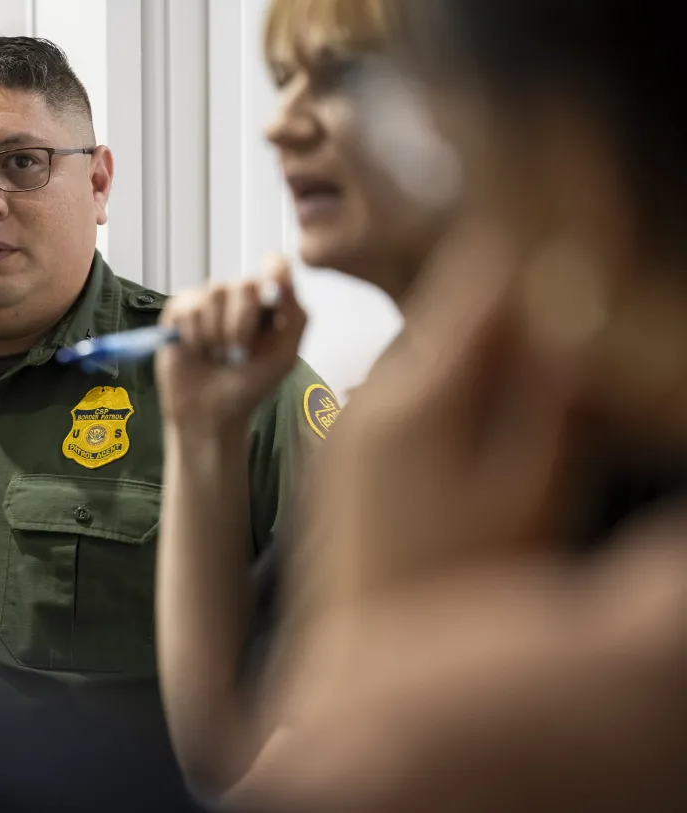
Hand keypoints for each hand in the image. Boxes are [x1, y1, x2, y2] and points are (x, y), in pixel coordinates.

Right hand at [155, 257, 306, 433]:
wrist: (210, 413)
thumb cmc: (249, 386)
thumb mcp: (284, 357)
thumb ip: (294, 317)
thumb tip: (285, 281)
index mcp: (268, 304)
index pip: (274, 266)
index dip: (274, 271)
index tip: (273, 293)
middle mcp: (237, 297)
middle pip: (244, 283)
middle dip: (241, 325)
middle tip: (238, 353)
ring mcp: (206, 302)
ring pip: (213, 293)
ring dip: (215, 333)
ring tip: (215, 354)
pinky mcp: (178, 311)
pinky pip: (187, 307)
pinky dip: (192, 335)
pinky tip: (195, 351)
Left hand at [240, 227, 686, 812]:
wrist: (352, 672)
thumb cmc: (454, 594)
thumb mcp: (532, 496)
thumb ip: (553, 397)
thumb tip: (571, 312)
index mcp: (418, 396)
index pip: (476, 282)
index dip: (531, 252)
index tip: (568, 235)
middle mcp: (367, 397)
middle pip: (447, 316)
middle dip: (506, 308)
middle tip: (557, 323)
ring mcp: (344, 428)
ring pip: (422, 357)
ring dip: (471, 355)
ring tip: (520, 389)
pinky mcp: (336, 457)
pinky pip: (395, 398)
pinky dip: (438, 396)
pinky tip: (470, 442)